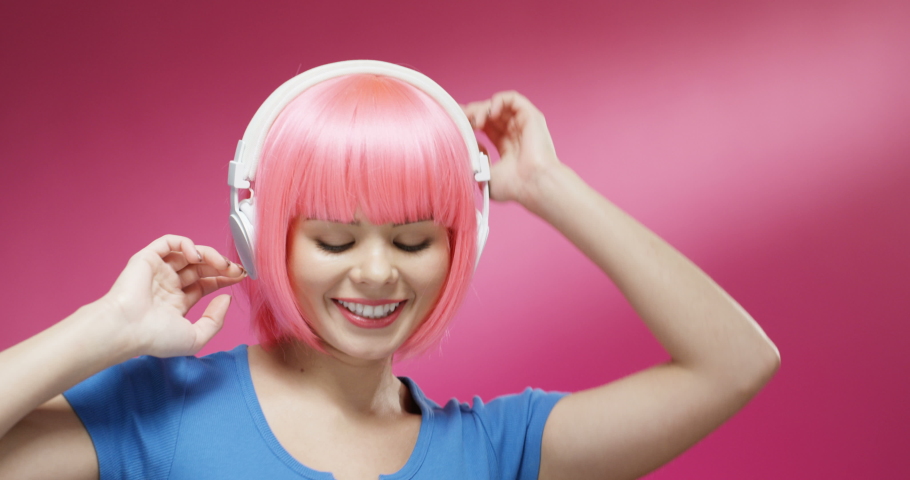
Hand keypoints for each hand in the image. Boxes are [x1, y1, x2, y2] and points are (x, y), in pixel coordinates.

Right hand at [99, 235, 246, 357]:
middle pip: (201, 268)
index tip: (241, 277)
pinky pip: (169, 242)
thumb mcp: (195, 337)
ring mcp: (158, 271)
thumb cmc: (155, 338)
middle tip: (237, 270)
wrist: (127, 329)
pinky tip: (197, 256)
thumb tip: (226, 298)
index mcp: (177, 303)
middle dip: (222, 267)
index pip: (205, 284)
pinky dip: (186, 244)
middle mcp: (167, 285)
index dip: (224, 278)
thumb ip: (215, 320)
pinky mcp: (147, 258)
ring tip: (222, 265)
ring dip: (209, 255)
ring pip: (189, 254)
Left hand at [462, 91, 561, 206]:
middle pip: (488, 113)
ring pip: (497, 105)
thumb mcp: (485, 176)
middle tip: (460, 121)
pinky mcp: (531, 115)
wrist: (534, 184)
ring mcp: (523, 123)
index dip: (468, 122)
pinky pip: (512, 98)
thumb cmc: (514, 186)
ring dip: (481, 109)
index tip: (454, 125)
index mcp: (506, 146)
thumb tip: (466, 146)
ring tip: (475, 122)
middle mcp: (515, 132)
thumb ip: (474, 161)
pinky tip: (490, 114)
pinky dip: (497, 101)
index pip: (484, 126)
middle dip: (471, 114)